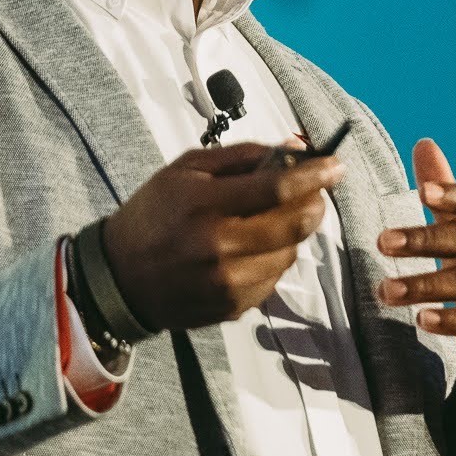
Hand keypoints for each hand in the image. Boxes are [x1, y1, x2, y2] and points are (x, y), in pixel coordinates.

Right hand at [98, 138, 342, 330]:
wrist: (120, 277)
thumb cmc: (154, 214)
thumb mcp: (187, 169)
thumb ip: (243, 157)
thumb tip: (294, 149)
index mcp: (205, 205)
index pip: (278, 188)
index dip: (315, 174)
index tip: (336, 165)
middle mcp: (219, 247)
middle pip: (295, 224)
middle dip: (315, 203)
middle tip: (315, 192)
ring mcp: (228, 282)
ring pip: (290, 253)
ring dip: (292, 233)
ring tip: (269, 220)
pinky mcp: (233, 306)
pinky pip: (275, 278)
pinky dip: (274, 259)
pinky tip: (251, 249)